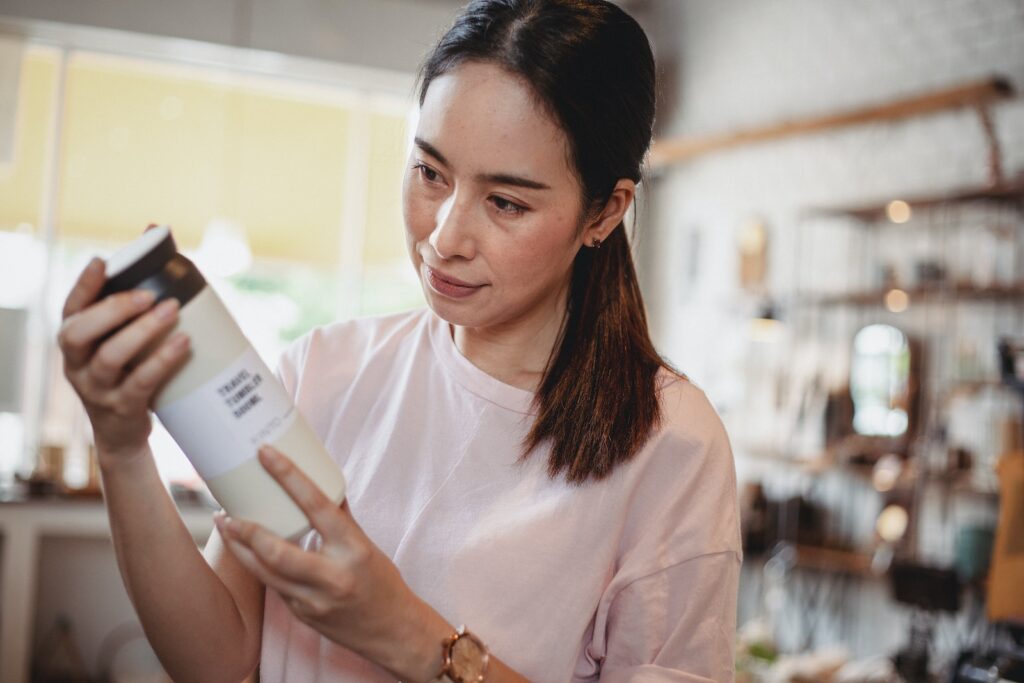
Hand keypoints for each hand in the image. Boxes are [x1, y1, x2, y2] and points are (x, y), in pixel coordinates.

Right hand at [58, 255, 189, 459]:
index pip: (71, 308)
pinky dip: (162, 361)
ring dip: (141, 332)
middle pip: (80, 332)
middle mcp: (77, 364)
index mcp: (75, 342)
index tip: (104, 261)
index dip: (84, 285)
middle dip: (113, 309)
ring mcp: (96, 388)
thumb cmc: (128, 372)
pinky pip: (140, 383)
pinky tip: (183, 343)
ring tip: (171, 310)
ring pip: (109, 356)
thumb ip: (138, 296)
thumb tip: (159, 233)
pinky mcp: (121, 408)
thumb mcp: (125, 339)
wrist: (124, 434)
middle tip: (149, 294)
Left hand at [214, 445, 451, 679]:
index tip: (266, 454)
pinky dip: (259, 567)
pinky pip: (274, 587)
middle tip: (225, 512)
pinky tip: (248, 552)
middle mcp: (332, 575)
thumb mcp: (365, 544)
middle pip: (277, 551)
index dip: (289, 476)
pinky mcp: (302, 616)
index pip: (317, 504)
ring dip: (240, 549)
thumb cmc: (381, 581)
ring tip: (225, 526)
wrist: (393, 631)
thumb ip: (340, 516)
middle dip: (245, 531)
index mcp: (352, 547)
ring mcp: (314, 600)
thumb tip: (321, 480)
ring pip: (264, 573)